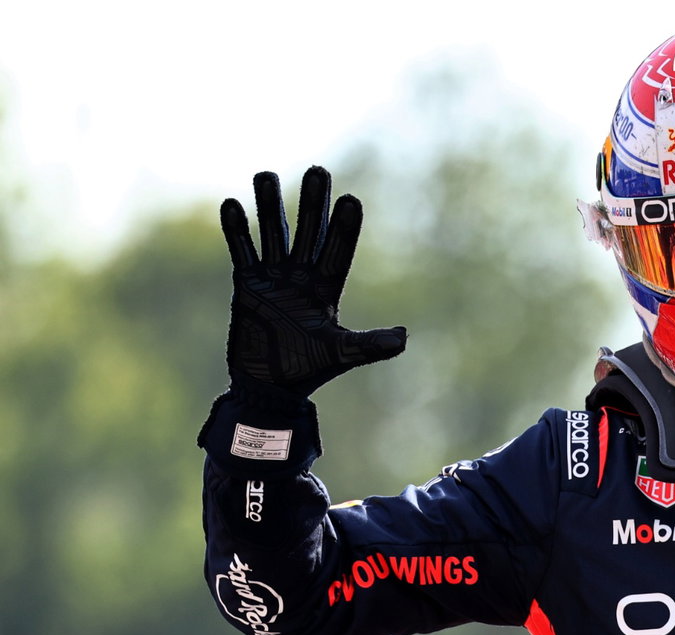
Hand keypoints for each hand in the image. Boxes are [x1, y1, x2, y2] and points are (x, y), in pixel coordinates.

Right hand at [220, 166, 405, 398]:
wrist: (269, 386)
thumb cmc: (308, 370)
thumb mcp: (342, 353)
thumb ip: (370, 344)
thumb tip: (404, 338)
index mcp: (327, 289)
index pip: (338, 251)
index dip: (344, 228)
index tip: (351, 200)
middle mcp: (302, 277)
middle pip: (309, 232)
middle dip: (312, 203)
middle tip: (318, 170)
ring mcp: (274, 278)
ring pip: (273, 234)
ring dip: (270, 206)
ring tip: (266, 174)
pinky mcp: (246, 285)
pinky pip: (242, 252)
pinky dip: (237, 230)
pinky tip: (232, 204)